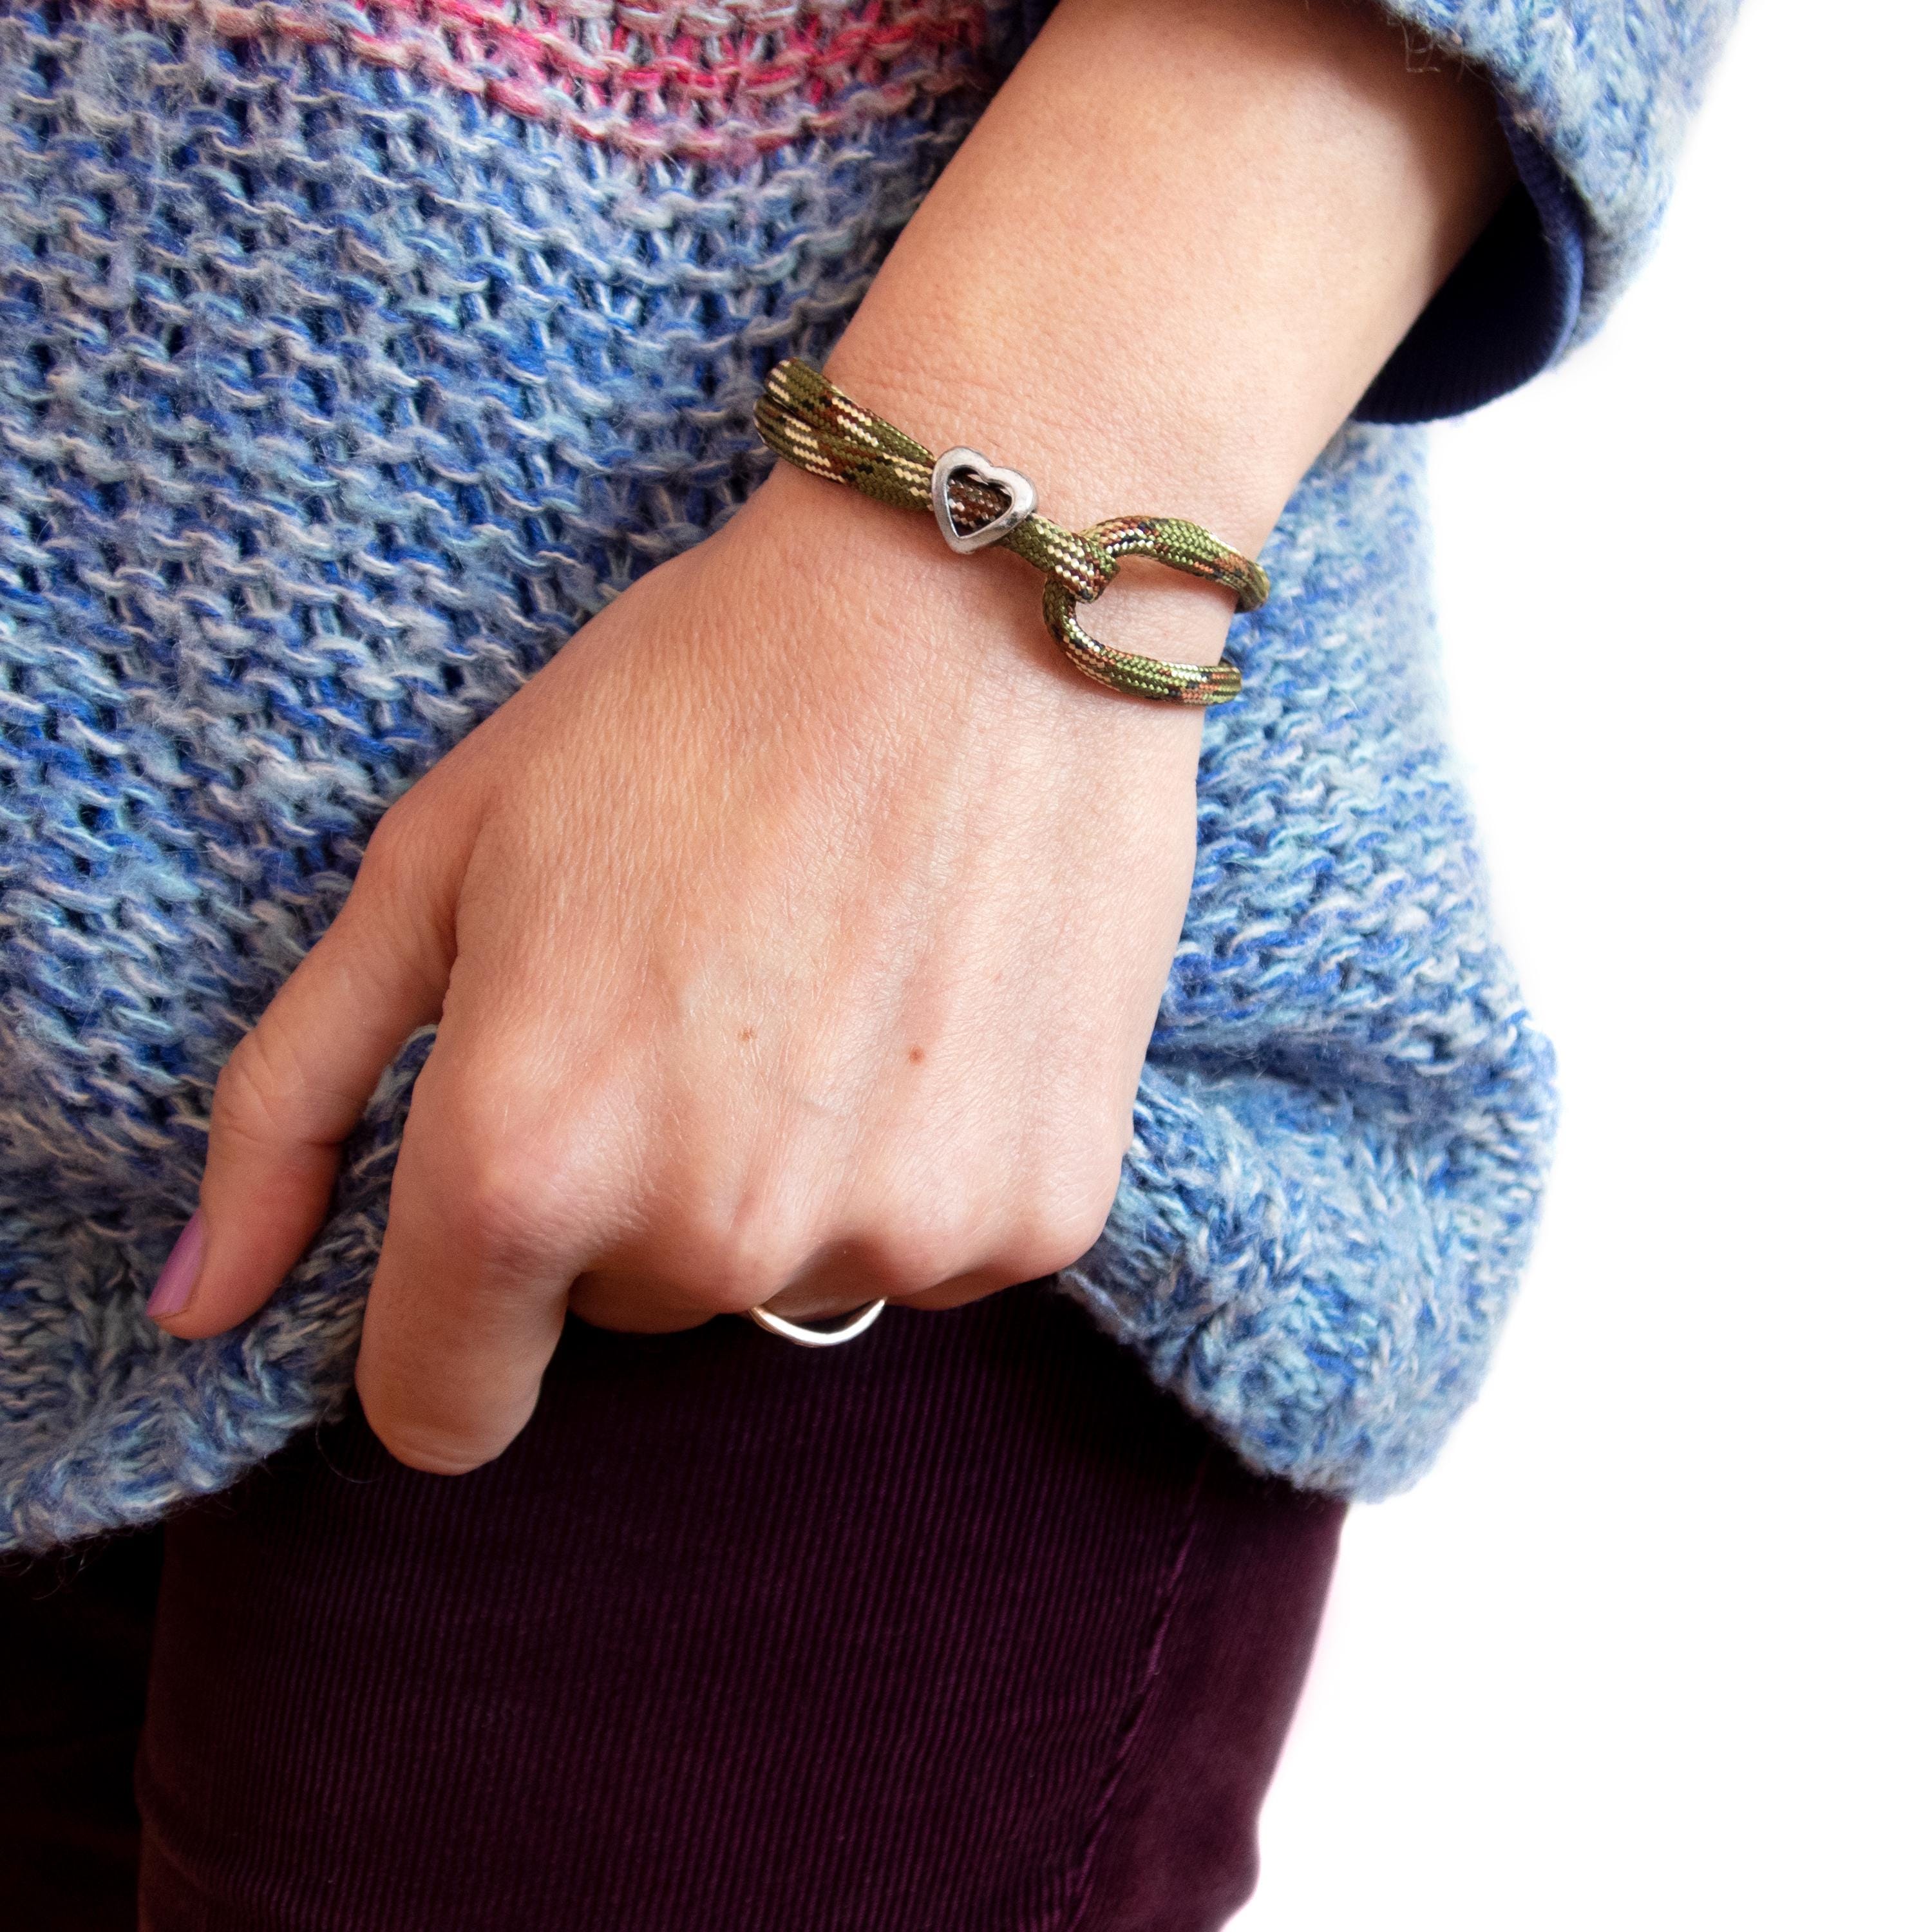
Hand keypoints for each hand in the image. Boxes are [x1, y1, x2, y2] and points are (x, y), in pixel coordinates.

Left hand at [144, 0, 1514, 1476]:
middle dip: (637, 1185)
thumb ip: (294, 1105)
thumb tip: (201, 1305)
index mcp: (527, 1158)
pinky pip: (930, 1250)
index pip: (443, 1403)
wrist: (977, 605)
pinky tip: (937, 1008)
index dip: (452, 1320)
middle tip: (700, 992)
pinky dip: (920, 1157)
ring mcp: (897, 1237)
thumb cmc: (685, 705)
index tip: (507, 1212)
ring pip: (788, 1275)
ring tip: (834, 984)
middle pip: (629, 1308)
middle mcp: (714, 1238)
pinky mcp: (1038, 1216)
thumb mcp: (436, 864)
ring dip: (788, 1172)